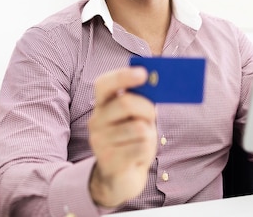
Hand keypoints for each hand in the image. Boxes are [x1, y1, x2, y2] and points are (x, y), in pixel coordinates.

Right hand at [88, 67, 156, 207]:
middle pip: (126, 103)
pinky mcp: (109, 161)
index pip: (104, 84)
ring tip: (141, 142)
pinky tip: (138, 157)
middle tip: (152, 116)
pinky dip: (147, 151)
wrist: (120, 179)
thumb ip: (141, 101)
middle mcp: (96, 121)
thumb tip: (156, 84)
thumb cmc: (132, 142)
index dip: (123, 76)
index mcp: (101, 106)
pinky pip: (141, 147)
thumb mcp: (137, 119)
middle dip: (147, 108)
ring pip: (138, 127)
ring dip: (148, 135)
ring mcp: (99, 142)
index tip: (143, 73)